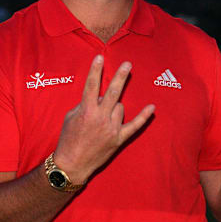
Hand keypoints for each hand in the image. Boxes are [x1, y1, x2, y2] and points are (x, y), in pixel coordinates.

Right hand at [53, 55, 155, 183]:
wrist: (72, 164)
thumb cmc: (68, 138)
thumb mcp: (71, 117)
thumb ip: (84, 104)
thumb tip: (98, 96)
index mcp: (86, 111)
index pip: (92, 85)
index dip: (95, 70)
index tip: (99, 57)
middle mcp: (100, 118)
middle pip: (113, 92)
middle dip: (120, 76)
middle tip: (128, 64)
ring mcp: (111, 128)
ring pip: (120, 107)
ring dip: (113, 107)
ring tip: (102, 118)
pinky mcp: (118, 138)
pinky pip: (134, 126)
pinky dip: (143, 117)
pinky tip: (152, 107)